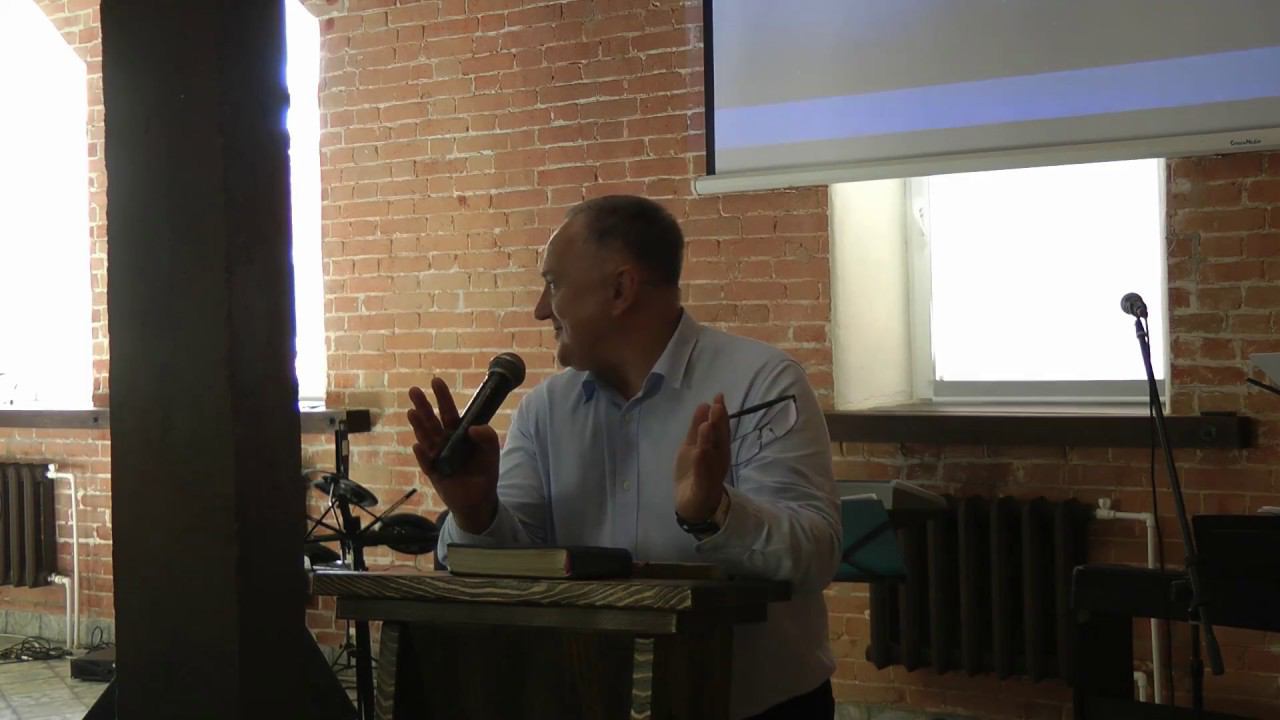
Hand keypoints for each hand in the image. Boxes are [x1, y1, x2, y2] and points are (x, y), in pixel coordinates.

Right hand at [407, 377, 500, 533]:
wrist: (479, 501)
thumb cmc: (484, 473)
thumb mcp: (491, 453)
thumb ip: (488, 438)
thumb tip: (474, 427)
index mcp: (458, 433)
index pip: (449, 412)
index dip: (442, 397)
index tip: (436, 381)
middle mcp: (445, 442)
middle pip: (431, 421)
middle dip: (423, 406)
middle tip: (414, 390)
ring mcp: (437, 456)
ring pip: (426, 438)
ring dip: (419, 426)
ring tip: (412, 412)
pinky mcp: (434, 473)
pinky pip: (427, 463)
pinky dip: (423, 455)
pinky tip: (418, 446)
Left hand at [673, 393, 730, 522]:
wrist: (695, 503)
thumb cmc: (695, 471)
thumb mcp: (694, 445)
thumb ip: (698, 427)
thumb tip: (705, 404)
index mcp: (718, 448)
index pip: (721, 428)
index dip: (720, 413)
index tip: (718, 397)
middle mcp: (719, 459)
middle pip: (720, 439)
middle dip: (719, 423)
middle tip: (717, 405)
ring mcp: (712, 473)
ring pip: (712, 455)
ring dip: (710, 440)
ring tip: (707, 425)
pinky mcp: (704, 487)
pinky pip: (703, 474)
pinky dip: (702, 463)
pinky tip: (700, 451)